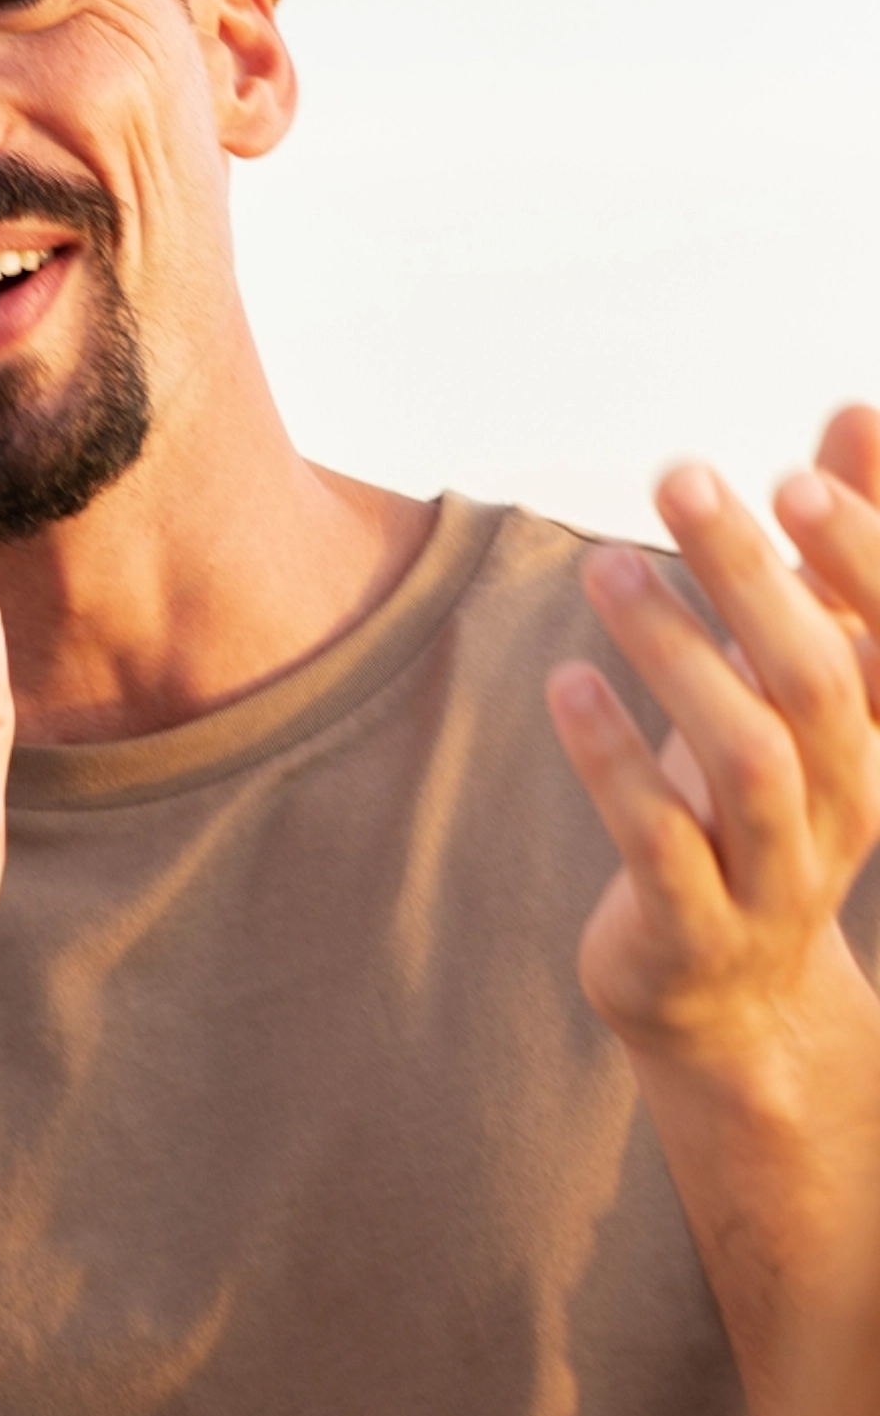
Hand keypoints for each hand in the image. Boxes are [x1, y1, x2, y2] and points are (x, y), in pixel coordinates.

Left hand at [547, 409, 879, 1087]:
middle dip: (756, 575)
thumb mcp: (798, 684)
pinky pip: (657, 836)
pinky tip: (565, 681)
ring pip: (746, 756)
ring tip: (604, 565)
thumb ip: (826, 563)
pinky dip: (612, 756)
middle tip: (683, 479)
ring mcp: (775, 870)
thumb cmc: (756, 805)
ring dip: (673, 653)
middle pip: (819, 677)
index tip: (803, 463)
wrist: (731, 997)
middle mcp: (849, 800)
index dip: (866, 548)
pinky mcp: (693, 922)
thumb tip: (848, 418)